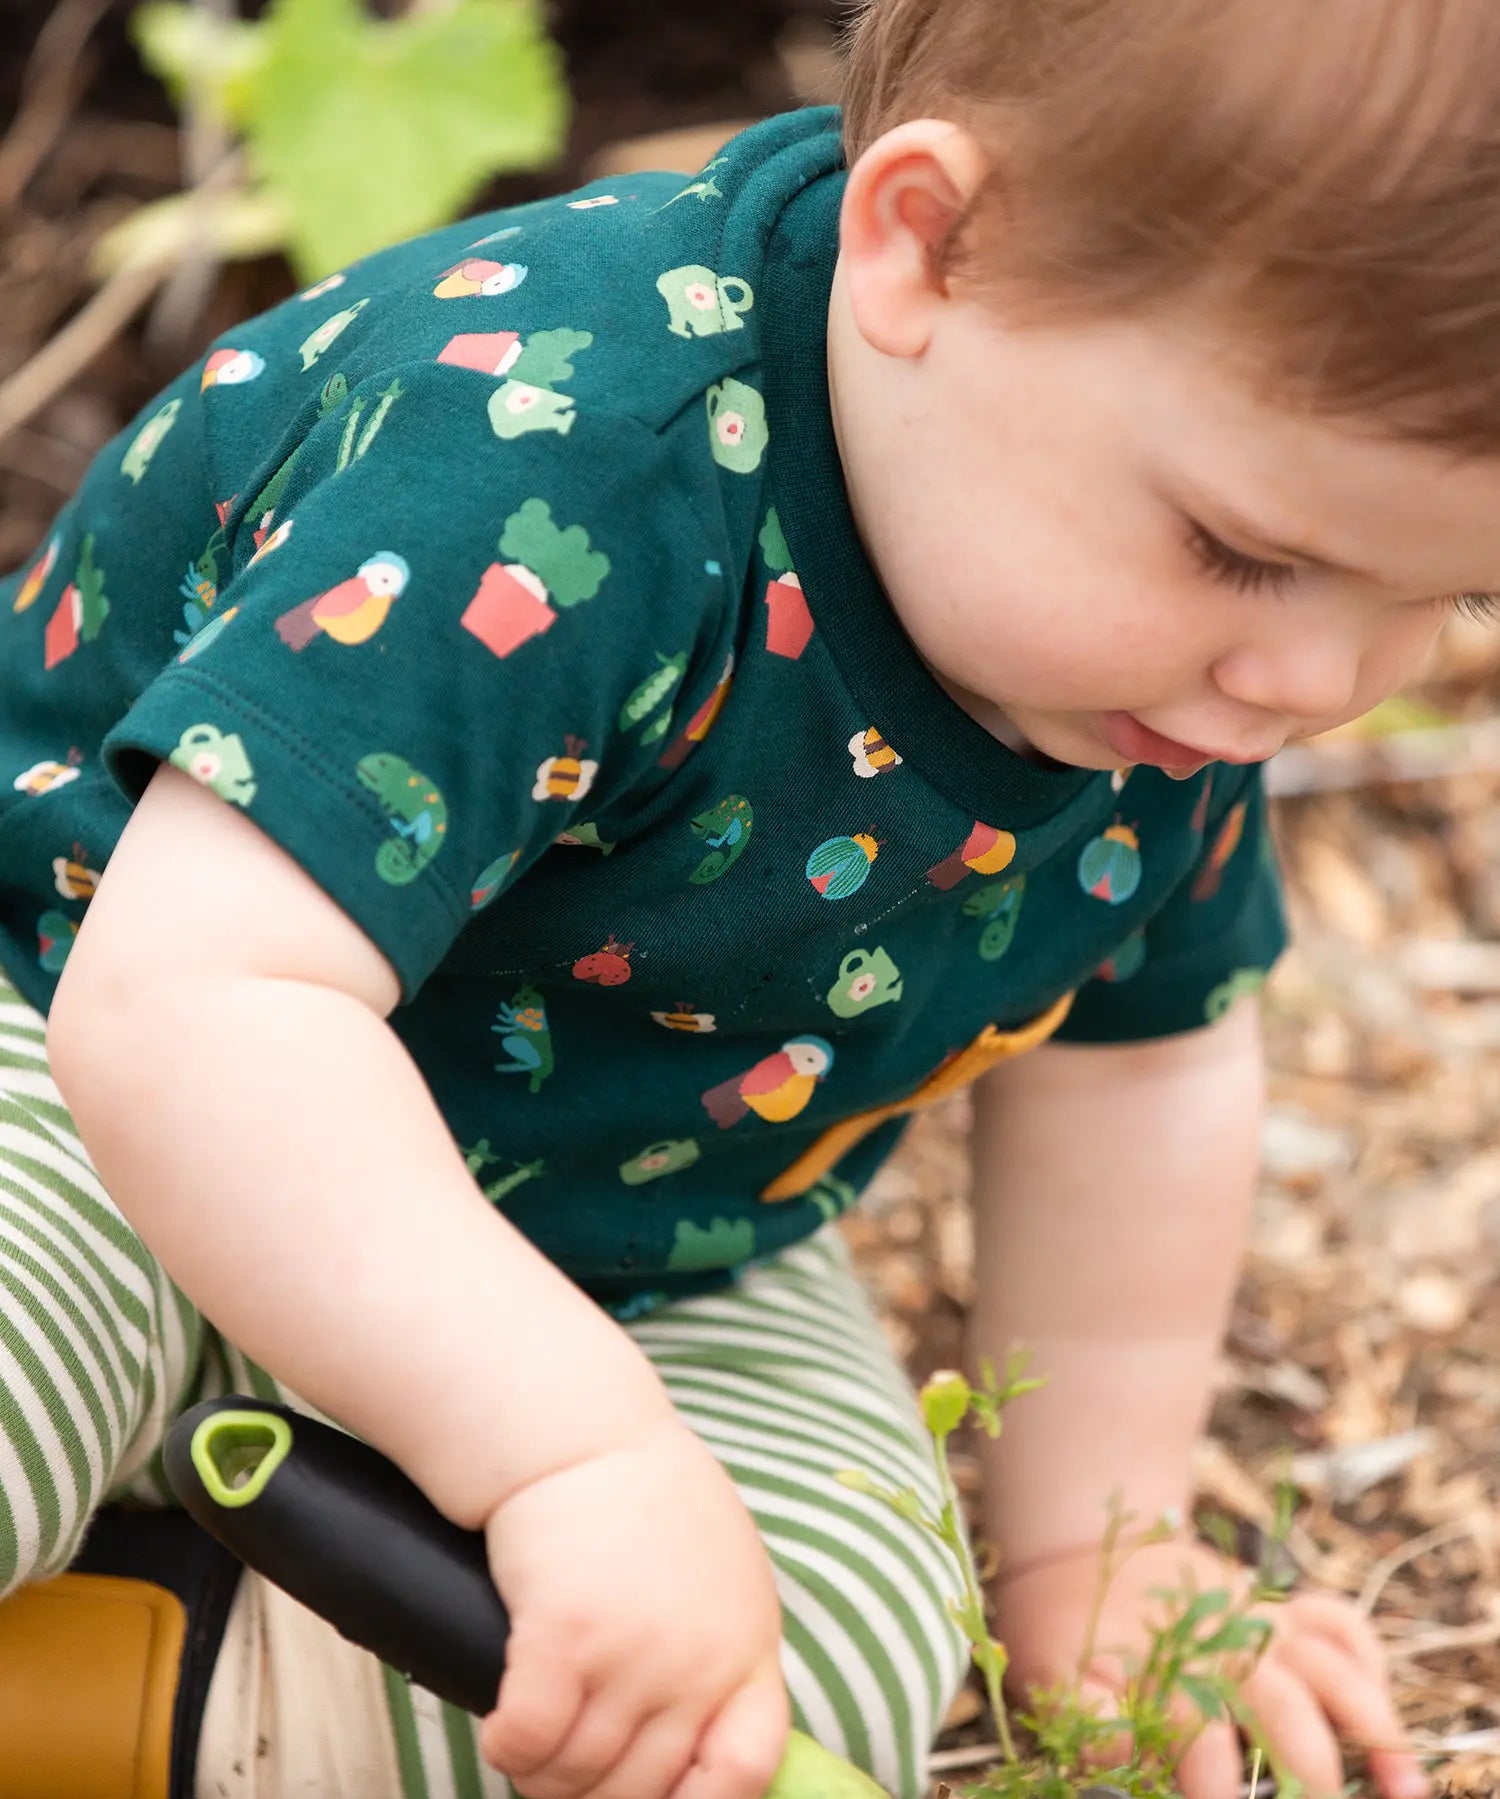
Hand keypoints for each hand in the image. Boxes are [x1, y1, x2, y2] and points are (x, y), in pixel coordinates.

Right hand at [477, 1418, 788, 1798]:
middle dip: (592, 1794)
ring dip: (542, 1773)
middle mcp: (696, 1662)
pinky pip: (528, 1741)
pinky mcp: (563, 1639)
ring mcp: (631, 1654)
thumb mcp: (721, 1568)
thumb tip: (705, 1729)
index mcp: (746, 1644)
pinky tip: (503, 1728)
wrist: (582, 1431)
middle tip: (565, 1769)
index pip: (748, 1768)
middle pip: (640, 1789)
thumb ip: (721, 1645)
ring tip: (531, 1746)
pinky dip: (508, 1747)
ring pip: (576, 1773)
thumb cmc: (642, 1494)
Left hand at [994, 1537, 1427, 1798]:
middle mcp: (1226, 1643)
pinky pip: (1340, 1624)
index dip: (1215, 1786)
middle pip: (1286, 1711)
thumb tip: (1120, 1764)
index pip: (1205, 1742)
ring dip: (1372, 1725)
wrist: (1075, 1551)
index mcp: (1168, 1667)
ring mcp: (1261, 1621)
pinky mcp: (1279, 1608)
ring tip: (1402, 1786)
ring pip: (1332, 1670)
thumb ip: (1087, 1718)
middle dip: (1311, 1772)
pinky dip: (1366, 1659)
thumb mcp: (1051, 1673)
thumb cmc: (1063, 1630)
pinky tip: (1376, 1710)